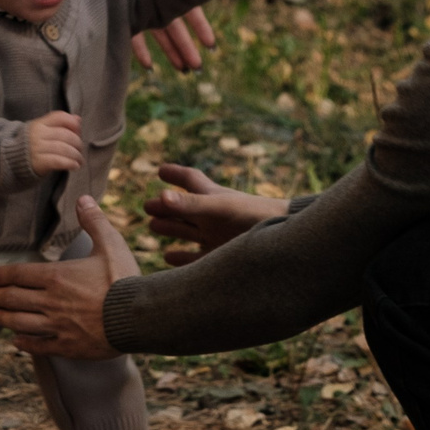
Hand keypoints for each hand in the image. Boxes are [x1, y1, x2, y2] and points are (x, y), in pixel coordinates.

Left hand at [0, 196, 134, 357]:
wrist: (140, 317)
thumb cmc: (125, 280)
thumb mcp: (111, 244)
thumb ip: (93, 221)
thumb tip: (82, 198)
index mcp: (58, 276)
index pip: (19, 274)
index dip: (0, 275)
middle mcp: (51, 302)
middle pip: (13, 299)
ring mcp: (58, 326)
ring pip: (20, 323)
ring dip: (4, 318)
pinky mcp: (68, 346)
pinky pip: (38, 347)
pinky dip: (24, 344)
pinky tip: (16, 341)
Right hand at [26, 111, 82, 176]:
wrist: (11, 161)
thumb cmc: (32, 145)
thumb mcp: (42, 130)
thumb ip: (59, 124)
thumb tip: (78, 119)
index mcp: (39, 124)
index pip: (60, 117)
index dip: (73, 123)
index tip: (78, 132)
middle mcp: (37, 134)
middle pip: (65, 134)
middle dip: (77, 143)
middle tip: (80, 150)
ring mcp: (36, 148)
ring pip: (63, 148)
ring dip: (76, 155)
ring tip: (80, 160)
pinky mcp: (37, 162)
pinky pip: (57, 161)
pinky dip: (69, 163)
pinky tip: (75, 165)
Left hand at [111, 0, 218, 71]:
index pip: (189, 10)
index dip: (200, 28)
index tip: (210, 44)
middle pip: (175, 28)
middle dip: (187, 48)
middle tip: (197, 67)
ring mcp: (142, 8)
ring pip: (159, 35)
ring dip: (170, 52)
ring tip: (182, 69)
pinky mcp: (124, 12)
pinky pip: (133, 35)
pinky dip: (141, 50)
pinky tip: (149, 65)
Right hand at [144, 163, 287, 261]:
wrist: (281, 241)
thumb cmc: (252, 216)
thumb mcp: (218, 207)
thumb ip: (190, 204)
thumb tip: (160, 196)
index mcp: (212, 196)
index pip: (190, 181)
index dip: (175, 174)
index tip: (160, 170)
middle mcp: (213, 216)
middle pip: (184, 208)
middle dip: (166, 206)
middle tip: (147, 205)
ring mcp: (217, 237)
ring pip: (187, 231)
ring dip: (170, 228)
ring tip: (153, 226)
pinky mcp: (220, 257)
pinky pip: (195, 258)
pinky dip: (181, 259)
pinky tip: (168, 257)